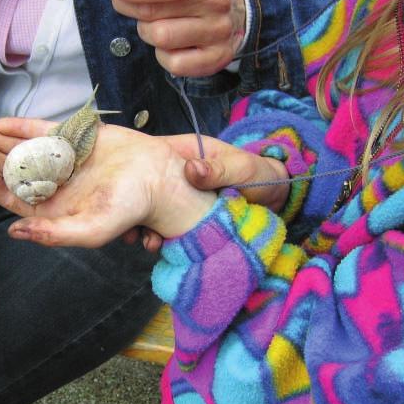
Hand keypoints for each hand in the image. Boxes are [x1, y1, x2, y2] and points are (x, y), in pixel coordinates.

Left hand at [0, 118, 217, 247]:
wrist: (160, 178)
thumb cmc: (128, 209)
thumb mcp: (90, 230)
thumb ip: (51, 234)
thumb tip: (13, 232)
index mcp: (51, 208)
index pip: (9, 193)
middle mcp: (51, 184)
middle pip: (7, 168)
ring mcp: (60, 160)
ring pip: (19, 148)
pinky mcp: (74, 139)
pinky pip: (42, 131)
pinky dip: (21, 127)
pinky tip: (0, 122)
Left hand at [110, 0, 246, 77]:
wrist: (236, 8)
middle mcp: (217, 1)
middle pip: (155, 12)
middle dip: (131, 8)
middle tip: (126, 3)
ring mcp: (219, 31)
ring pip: (161, 38)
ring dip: (146, 31)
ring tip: (152, 23)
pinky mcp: (218, 57)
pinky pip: (175, 63)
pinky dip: (162, 56)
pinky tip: (168, 45)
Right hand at [128, 134, 290, 251]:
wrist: (277, 200)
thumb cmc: (260, 175)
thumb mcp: (242, 168)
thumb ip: (219, 168)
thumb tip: (191, 169)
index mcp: (187, 155)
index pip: (152, 160)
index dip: (135, 175)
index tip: (126, 191)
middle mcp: (178, 177)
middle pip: (147, 190)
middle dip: (137, 209)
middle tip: (134, 229)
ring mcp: (181, 200)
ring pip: (155, 212)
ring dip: (148, 227)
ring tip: (148, 243)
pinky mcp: (187, 220)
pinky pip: (169, 228)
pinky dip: (163, 238)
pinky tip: (161, 248)